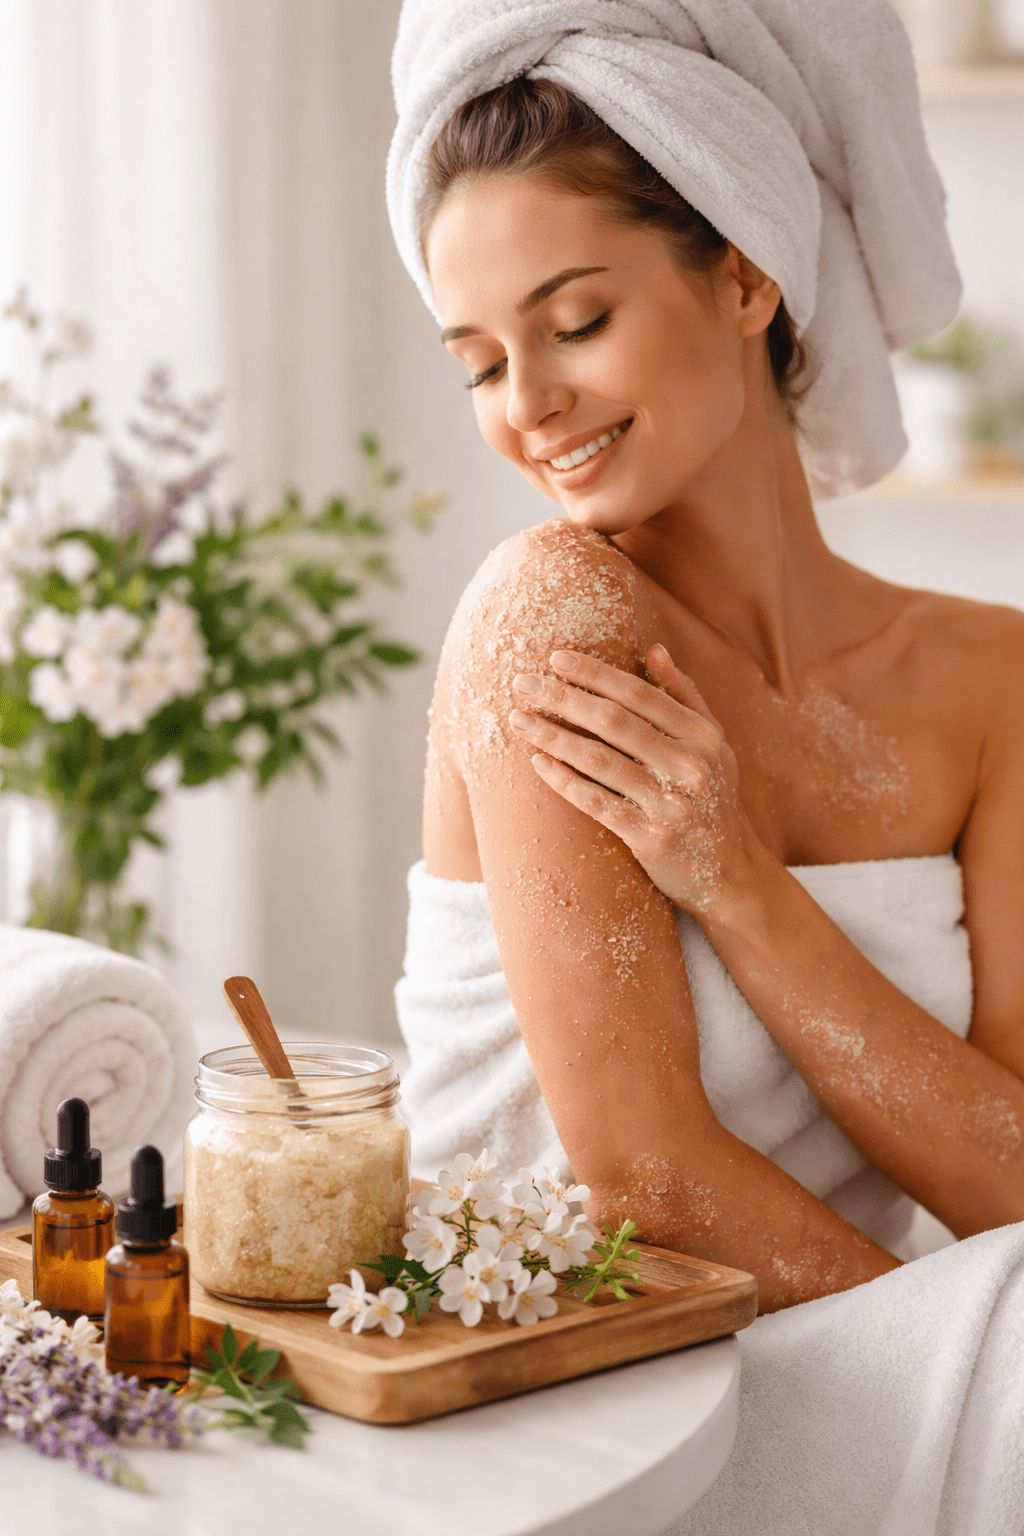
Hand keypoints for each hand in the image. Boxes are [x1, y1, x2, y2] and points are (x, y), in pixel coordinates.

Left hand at [508, 645, 763, 917]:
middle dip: (563, 698)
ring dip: (553, 737)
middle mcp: (689, 766)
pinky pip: (597, 803)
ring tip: (520, 720)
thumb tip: (652, 650)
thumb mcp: (712, 744)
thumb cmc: (712, 797)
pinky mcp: (651, 840)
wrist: (731, 872)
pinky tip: (538, 764)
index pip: (639, 693)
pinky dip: (564, 782)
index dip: (595, 673)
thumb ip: (684, 696)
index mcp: (702, 736)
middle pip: (613, 721)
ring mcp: (670, 804)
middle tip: (522, 684)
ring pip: (599, 760)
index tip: (556, 659)